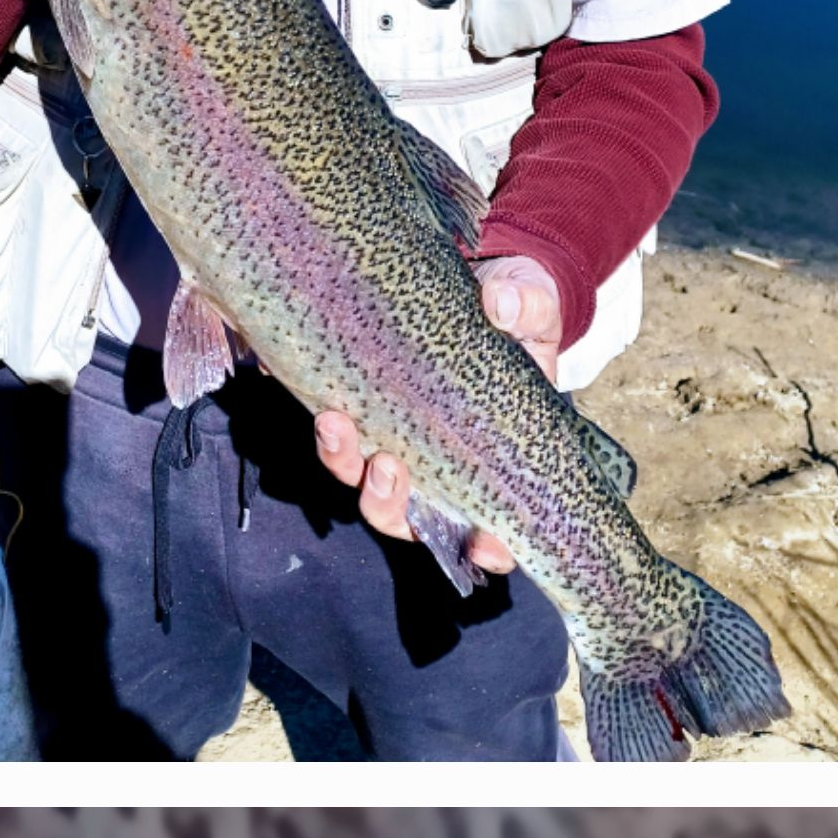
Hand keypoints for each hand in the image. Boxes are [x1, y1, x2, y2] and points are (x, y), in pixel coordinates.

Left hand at [313, 258, 563, 577]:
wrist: (473, 286)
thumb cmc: (518, 313)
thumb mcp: (534, 306)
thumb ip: (528, 307)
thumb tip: (502, 306)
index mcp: (493, 463)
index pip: (493, 529)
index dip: (489, 551)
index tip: (482, 545)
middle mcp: (437, 465)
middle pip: (404, 516)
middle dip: (388, 503)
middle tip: (386, 466)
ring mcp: (394, 440)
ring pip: (359, 478)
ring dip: (343, 460)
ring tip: (333, 422)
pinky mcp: (359, 410)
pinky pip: (333, 432)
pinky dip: (321, 423)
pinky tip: (304, 390)